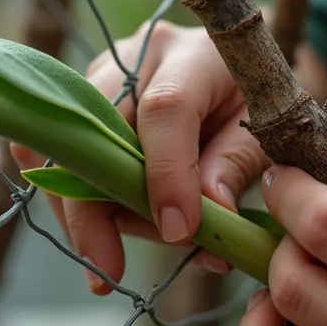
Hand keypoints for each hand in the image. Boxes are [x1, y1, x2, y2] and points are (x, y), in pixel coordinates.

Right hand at [10, 21, 269, 293]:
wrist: (240, 71)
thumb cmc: (258, 104)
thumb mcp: (265, 134)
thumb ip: (233, 168)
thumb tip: (200, 220)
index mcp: (195, 56)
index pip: (166, 110)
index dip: (165, 175)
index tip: (176, 232)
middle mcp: (139, 56)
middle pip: (97, 131)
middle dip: (94, 209)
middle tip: (107, 270)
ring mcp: (104, 74)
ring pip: (71, 148)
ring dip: (87, 212)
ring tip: (117, 256)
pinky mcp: (85, 99)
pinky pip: (61, 150)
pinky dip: (70, 194)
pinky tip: (86, 229)